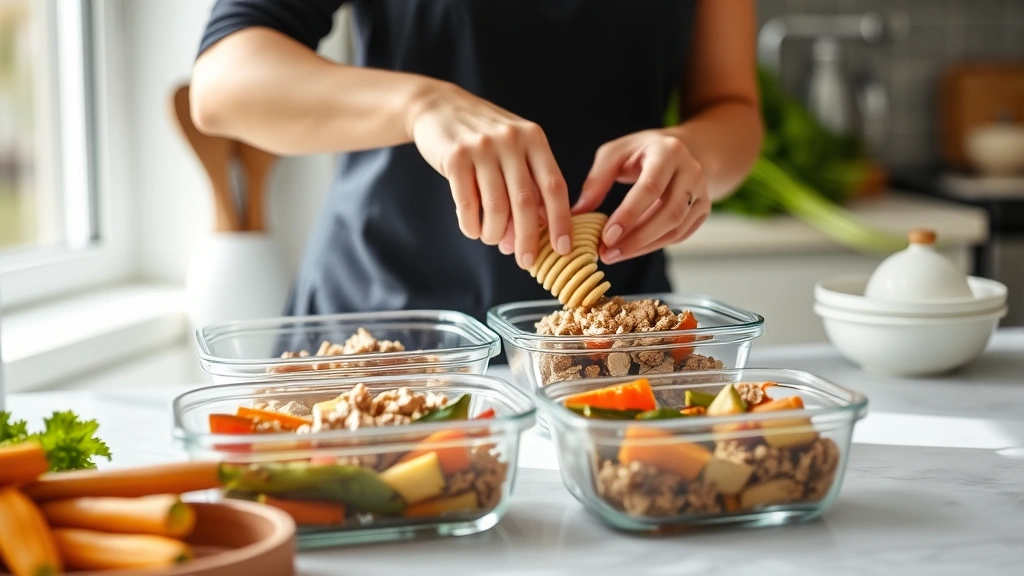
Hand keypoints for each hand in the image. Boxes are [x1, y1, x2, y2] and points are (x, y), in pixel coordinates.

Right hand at [408, 82, 572, 268]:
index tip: (563, 248)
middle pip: (525, 201)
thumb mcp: (514, 148)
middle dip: (528, 238)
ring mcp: (481, 147)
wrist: (438, 107)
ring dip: (496, 233)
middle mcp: (511, 140)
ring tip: (494, 239)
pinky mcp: (455, 157)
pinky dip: (472, 226)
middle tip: (526, 261)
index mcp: (534, 138)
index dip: (561, 221)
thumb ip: (529, 183)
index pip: (555, 186)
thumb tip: (538, 231)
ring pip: (496, 206)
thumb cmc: (483, 136)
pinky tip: (474, 230)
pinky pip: (467, 204)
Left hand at [574, 129, 709, 263]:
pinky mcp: (703, 209)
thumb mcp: (614, 153)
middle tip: (608, 253)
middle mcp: (692, 171)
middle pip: (669, 212)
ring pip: (677, 228)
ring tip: (615, 255)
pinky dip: (655, 246)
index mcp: (668, 151)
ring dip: (645, 246)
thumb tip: (577, 213)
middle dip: (637, 238)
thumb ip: (596, 180)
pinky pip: (681, 235)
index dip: (629, 215)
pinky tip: (633, 249)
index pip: (651, 187)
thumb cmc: (641, 151)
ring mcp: (702, 191)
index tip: (606, 237)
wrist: (681, 150)